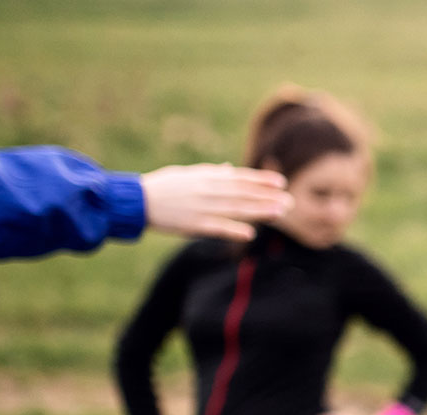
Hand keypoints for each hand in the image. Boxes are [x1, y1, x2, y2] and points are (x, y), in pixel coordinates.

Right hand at [140, 163, 290, 240]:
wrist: (137, 200)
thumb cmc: (162, 186)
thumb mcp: (187, 174)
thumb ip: (210, 173)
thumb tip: (228, 168)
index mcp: (207, 177)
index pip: (240, 177)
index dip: (262, 180)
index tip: (281, 183)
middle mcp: (208, 190)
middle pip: (244, 194)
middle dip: (268, 197)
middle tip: (290, 202)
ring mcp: (201, 207)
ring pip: (236, 209)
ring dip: (259, 212)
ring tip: (280, 213)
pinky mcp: (192, 224)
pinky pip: (217, 227)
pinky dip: (233, 230)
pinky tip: (250, 233)